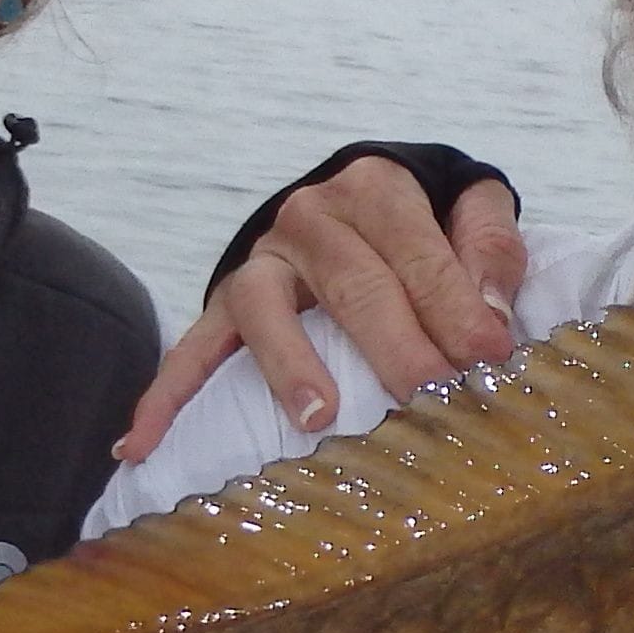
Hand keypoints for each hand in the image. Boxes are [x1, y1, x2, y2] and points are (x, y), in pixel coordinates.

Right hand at [116, 157, 527, 458]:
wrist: (354, 197)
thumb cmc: (423, 220)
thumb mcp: (468, 206)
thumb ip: (489, 245)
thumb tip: (492, 313)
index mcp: (377, 189)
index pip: (419, 251)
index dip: (456, 304)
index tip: (488, 356)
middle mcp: (313, 215)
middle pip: (355, 284)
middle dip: (395, 345)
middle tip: (429, 397)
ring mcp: (263, 258)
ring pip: (267, 307)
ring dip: (289, 363)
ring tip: (318, 417)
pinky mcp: (226, 298)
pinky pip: (194, 346)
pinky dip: (166, 393)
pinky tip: (141, 443)